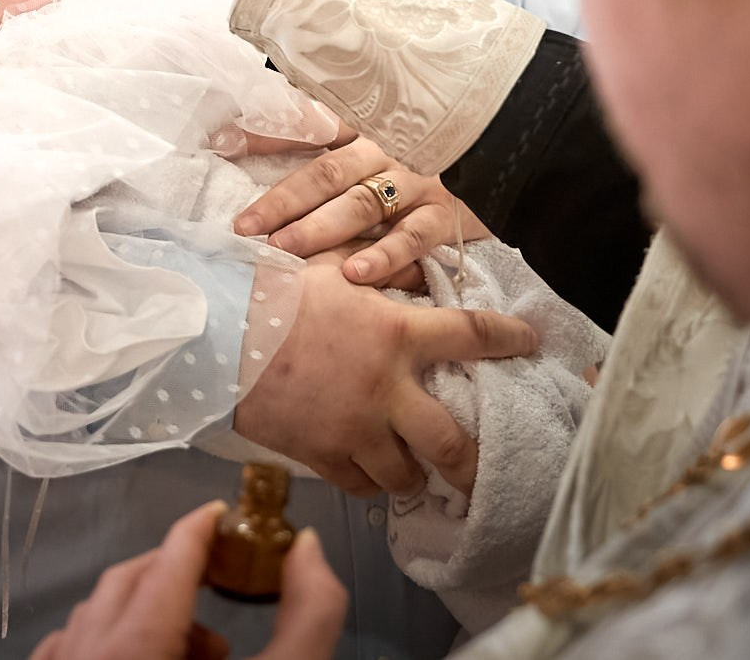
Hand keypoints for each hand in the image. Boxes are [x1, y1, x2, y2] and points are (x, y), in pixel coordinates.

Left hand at [28, 502, 346, 659]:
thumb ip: (308, 616)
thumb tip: (309, 547)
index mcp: (140, 646)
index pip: (172, 558)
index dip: (202, 529)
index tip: (223, 516)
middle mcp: (88, 655)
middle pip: (129, 582)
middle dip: (178, 576)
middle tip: (222, 598)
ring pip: (91, 615)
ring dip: (141, 612)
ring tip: (193, 647)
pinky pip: (62, 648)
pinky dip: (96, 638)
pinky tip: (128, 654)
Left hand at [235, 138, 492, 288]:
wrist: (521, 156)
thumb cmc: (440, 156)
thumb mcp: (389, 142)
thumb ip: (339, 147)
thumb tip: (260, 144)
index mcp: (371, 129)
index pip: (310, 128)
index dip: (266, 133)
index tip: (221, 143)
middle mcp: (391, 150)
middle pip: (327, 172)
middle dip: (282, 201)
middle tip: (243, 228)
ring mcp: (421, 181)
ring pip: (362, 204)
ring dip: (320, 228)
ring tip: (282, 250)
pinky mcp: (449, 214)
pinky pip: (412, 237)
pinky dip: (383, 256)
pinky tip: (353, 274)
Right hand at [235, 251, 536, 496]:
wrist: (219, 333)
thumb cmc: (275, 290)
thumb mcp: (335, 266)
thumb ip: (381, 266)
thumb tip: (419, 268)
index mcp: (397, 334)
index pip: (473, 336)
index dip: (509, 340)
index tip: (530, 343)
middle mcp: (387, 389)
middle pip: (451, 444)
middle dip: (471, 463)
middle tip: (481, 468)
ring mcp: (355, 428)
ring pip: (406, 475)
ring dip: (416, 475)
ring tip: (418, 472)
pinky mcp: (322, 454)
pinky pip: (358, 484)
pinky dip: (368, 482)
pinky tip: (369, 472)